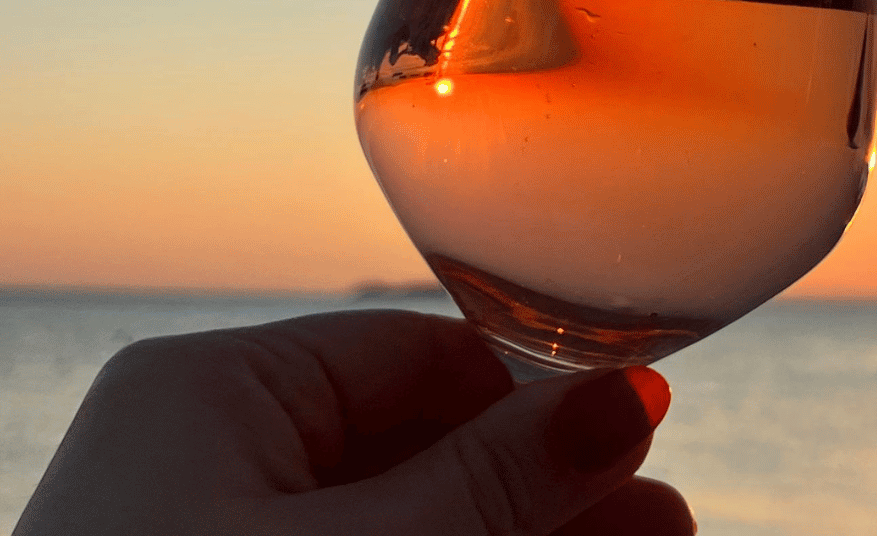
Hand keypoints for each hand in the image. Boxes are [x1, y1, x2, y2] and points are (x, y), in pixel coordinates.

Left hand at [14, 309, 692, 535]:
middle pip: (421, 458)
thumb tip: (629, 397)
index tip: (640, 443)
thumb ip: (498, 482)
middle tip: (671, 528)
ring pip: (408, 533)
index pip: (415, 358)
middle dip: (547, 500)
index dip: (536, 401)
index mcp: (210, 396)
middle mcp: (205, 468)